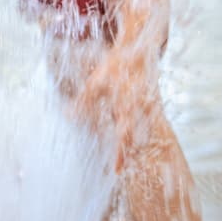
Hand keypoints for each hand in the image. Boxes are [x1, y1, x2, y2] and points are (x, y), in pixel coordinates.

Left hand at [73, 47, 158, 169]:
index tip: (116, 171)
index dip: (120, 156)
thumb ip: (83, 102)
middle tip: (121, 168)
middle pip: (137, 140)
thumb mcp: (96, 83)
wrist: (138, 48)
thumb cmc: (115, 66)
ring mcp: (151, 107)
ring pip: (146, 133)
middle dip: (130, 154)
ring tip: (128, 156)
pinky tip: (136, 136)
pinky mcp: (154, 103)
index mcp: (127, 106)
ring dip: (136, 144)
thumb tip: (67, 116)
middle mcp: (142, 110)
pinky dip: (143, 131)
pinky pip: (151, 122)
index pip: (124, 138)